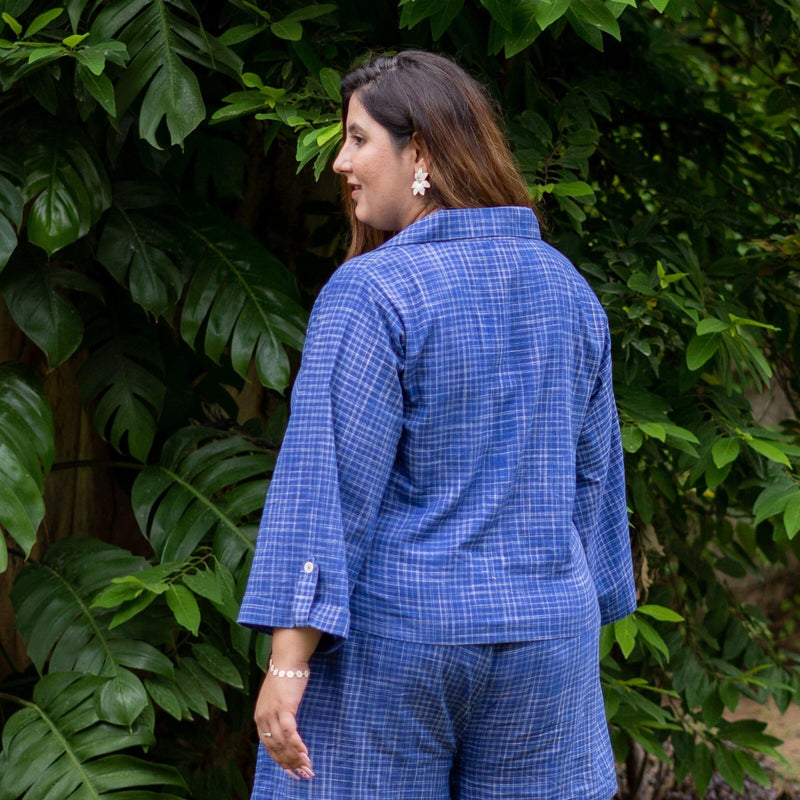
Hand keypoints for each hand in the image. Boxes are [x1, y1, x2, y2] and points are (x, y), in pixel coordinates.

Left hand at [253, 627, 321, 780]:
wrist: (288, 658)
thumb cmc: (286, 676)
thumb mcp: (276, 698)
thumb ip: (277, 713)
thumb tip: (285, 728)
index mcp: (259, 718)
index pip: (269, 747)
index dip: (280, 761)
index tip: (292, 772)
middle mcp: (263, 718)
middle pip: (275, 749)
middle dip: (290, 764)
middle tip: (303, 775)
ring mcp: (272, 713)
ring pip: (283, 744)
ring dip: (296, 758)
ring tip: (307, 768)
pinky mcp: (284, 708)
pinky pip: (290, 733)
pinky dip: (298, 745)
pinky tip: (306, 753)